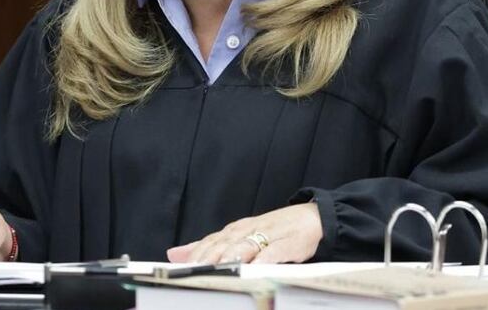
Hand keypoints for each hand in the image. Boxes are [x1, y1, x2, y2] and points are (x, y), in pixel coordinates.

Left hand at [166, 203, 321, 263]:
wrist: (312, 218)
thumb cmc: (274, 231)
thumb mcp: (239, 236)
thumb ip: (208, 246)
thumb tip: (175, 254)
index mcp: (236, 230)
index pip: (211, 240)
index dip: (196, 253)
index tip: (180, 265)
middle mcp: (249, 230)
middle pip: (225, 243)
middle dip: (209, 255)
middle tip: (195, 269)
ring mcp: (269, 235)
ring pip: (247, 245)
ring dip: (232, 256)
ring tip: (221, 267)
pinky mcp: (288, 243)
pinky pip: (275, 251)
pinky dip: (265, 258)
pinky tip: (256, 267)